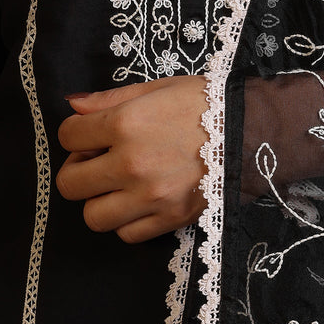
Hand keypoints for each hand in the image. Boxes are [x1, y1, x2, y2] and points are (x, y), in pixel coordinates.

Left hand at [55, 77, 208, 242]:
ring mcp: (151, 196)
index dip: (75, 133)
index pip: (67, 136)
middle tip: (99, 162)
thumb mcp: (159, 88)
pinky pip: (127, 235)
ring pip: (93, 217)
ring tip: (118, 187)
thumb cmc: (208, 103)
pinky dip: (127, 222)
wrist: (255, 131)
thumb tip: (73, 104)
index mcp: (126, 124)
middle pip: (70, 183)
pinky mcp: (171, 219)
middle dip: (78, 170)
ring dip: (99, 202)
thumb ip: (111, 98)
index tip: (91, 134)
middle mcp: (132, 163)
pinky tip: (140, 203)